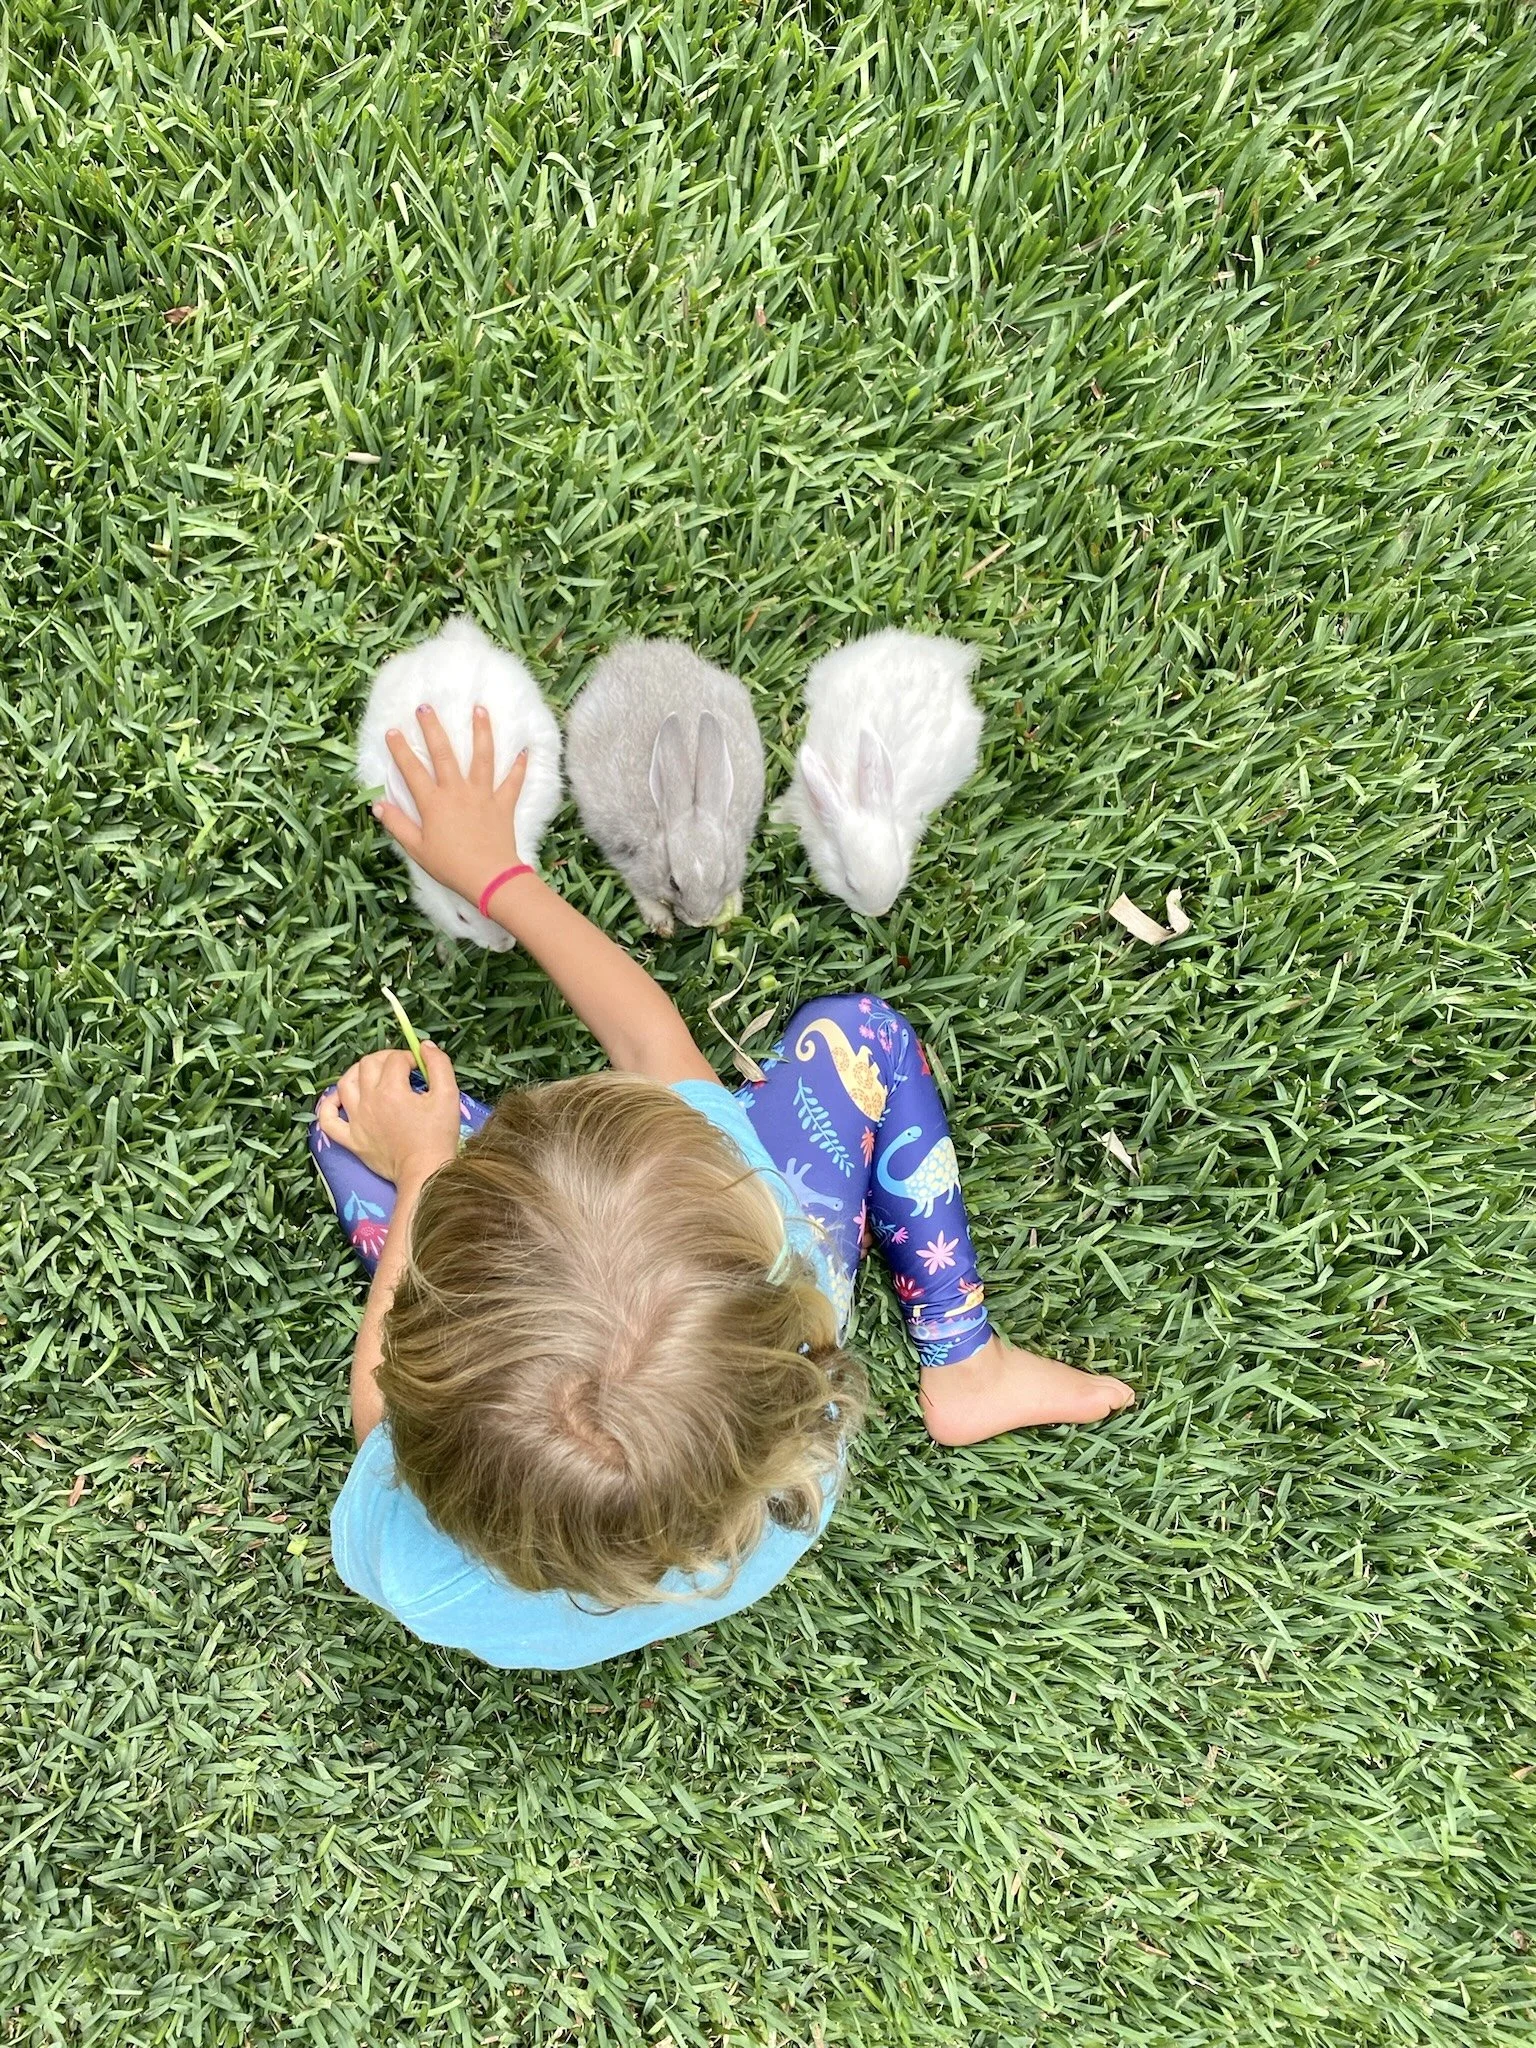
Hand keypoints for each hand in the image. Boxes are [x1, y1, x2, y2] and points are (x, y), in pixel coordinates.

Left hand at [317, 1043, 462, 1184]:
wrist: (425, 1173)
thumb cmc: (438, 1136)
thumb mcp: (448, 1097)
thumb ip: (439, 1066)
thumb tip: (425, 1046)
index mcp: (391, 1090)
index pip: (396, 1059)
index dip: (410, 1057)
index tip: (421, 1067)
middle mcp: (368, 1101)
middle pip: (367, 1064)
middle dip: (385, 1059)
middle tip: (400, 1068)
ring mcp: (355, 1121)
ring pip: (345, 1084)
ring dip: (358, 1073)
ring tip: (373, 1076)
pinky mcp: (350, 1140)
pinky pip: (328, 1120)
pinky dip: (329, 1105)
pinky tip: (340, 1099)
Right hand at [374, 704, 528, 906]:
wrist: (489, 878)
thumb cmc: (450, 866)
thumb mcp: (416, 849)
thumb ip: (397, 825)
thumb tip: (377, 804)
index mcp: (433, 803)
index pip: (412, 770)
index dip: (400, 750)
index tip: (392, 730)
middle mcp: (457, 791)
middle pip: (444, 754)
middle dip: (433, 728)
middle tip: (426, 706)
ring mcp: (483, 795)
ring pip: (482, 757)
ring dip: (482, 731)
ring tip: (480, 709)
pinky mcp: (503, 804)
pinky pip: (513, 781)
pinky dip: (520, 766)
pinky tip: (524, 749)